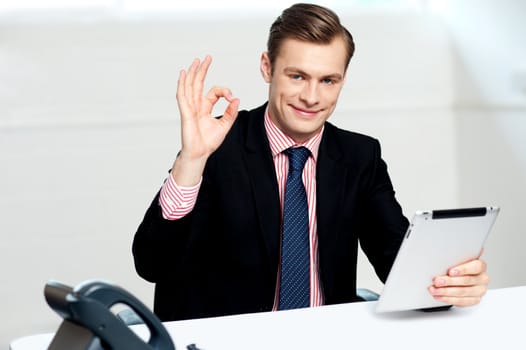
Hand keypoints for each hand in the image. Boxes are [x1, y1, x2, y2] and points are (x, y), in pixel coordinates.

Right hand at [173, 55, 239, 184]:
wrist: (200, 153)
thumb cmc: (209, 142)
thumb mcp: (225, 125)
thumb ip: (230, 112)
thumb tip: (236, 99)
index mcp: (205, 108)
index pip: (214, 92)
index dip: (224, 91)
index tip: (232, 97)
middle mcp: (196, 105)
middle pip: (198, 83)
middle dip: (202, 70)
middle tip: (207, 58)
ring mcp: (190, 108)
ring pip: (190, 86)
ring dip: (193, 73)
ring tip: (196, 61)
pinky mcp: (185, 112)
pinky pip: (182, 95)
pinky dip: (182, 84)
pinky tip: (183, 74)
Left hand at [428, 258, 488, 306]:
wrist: (462, 279)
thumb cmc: (458, 267)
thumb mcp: (457, 261)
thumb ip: (454, 259)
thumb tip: (442, 255)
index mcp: (480, 266)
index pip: (475, 267)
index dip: (463, 269)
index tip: (450, 272)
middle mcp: (482, 278)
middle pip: (466, 280)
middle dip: (449, 281)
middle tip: (437, 281)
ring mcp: (480, 290)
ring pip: (462, 292)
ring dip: (446, 291)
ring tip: (434, 290)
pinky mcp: (475, 300)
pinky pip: (461, 301)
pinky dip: (448, 299)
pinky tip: (439, 296)